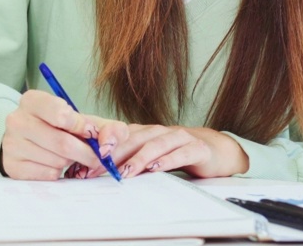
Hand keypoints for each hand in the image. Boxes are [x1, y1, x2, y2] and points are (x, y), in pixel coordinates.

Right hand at [0, 90, 129, 180]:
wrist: (31, 141)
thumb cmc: (62, 129)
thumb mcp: (84, 121)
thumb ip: (108, 129)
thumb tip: (109, 144)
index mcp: (33, 100)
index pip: (61, 115)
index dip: (83, 128)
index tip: (91, 134)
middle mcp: (16, 119)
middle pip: (62, 143)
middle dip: (85, 153)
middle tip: (94, 157)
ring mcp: (11, 144)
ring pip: (56, 161)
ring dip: (70, 163)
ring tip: (68, 156)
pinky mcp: (12, 166)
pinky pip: (47, 175)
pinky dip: (58, 173)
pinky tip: (55, 164)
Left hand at [110, 124, 248, 178]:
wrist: (216, 150)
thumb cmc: (178, 153)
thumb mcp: (151, 156)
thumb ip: (130, 160)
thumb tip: (99, 172)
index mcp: (146, 132)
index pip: (120, 137)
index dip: (102, 148)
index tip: (86, 162)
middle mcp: (160, 131)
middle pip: (133, 140)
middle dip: (113, 154)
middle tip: (97, 168)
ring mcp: (179, 137)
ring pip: (155, 145)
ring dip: (138, 158)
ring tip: (124, 171)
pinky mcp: (197, 148)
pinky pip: (180, 153)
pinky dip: (166, 160)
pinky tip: (155, 168)